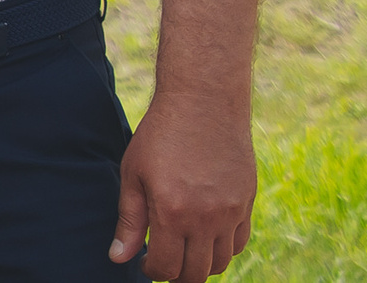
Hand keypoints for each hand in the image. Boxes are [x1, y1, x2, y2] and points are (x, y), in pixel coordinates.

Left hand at [110, 97, 254, 280]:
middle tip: (164, 260)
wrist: (203, 100)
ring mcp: (230, 212)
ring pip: (221, 263)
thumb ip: (129, 220)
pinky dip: (224, 248)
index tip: (145, 261)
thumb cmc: (160, 134)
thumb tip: (119, 257)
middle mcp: (205, 218)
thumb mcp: (134, 173)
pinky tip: (206, 236)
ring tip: (184, 248)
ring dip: (201, 264)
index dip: (151, 270)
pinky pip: (239, 242)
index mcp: (171, 212)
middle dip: (176, 274)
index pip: (165, 267)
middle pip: (195, 273)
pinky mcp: (247, 202)